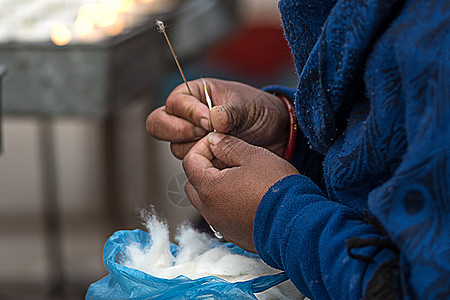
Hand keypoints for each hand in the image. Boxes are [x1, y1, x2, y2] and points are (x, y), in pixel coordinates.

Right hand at [146, 78, 288, 158]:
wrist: (275, 134)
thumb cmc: (259, 111)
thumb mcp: (247, 106)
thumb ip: (230, 111)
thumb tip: (214, 117)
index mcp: (196, 94)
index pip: (175, 102)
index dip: (189, 113)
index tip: (209, 120)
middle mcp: (188, 116)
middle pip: (159, 124)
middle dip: (178, 131)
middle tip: (203, 134)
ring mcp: (193, 138)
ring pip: (175, 147)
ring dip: (196, 148)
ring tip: (221, 144)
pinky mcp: (201, 157)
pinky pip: (191, 164)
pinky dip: (204, 163)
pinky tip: (223, 158)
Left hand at [182, 132, 298, 251]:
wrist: (297, 224)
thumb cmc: (277, 188)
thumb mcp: (254, 156)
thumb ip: (229, 146)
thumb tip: (214, 140)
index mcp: (209, 188)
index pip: (190, 161)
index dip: (202, 147)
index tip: (219, 143)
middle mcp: (209, 210)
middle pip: (194, 183)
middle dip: (205, 167)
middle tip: (227, 159)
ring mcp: (220, 225)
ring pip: (206, 201)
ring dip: (215, 187)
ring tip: (239, 177)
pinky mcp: (233, 235)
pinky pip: (220, 215)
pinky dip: (226, 204)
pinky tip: (247, 196)